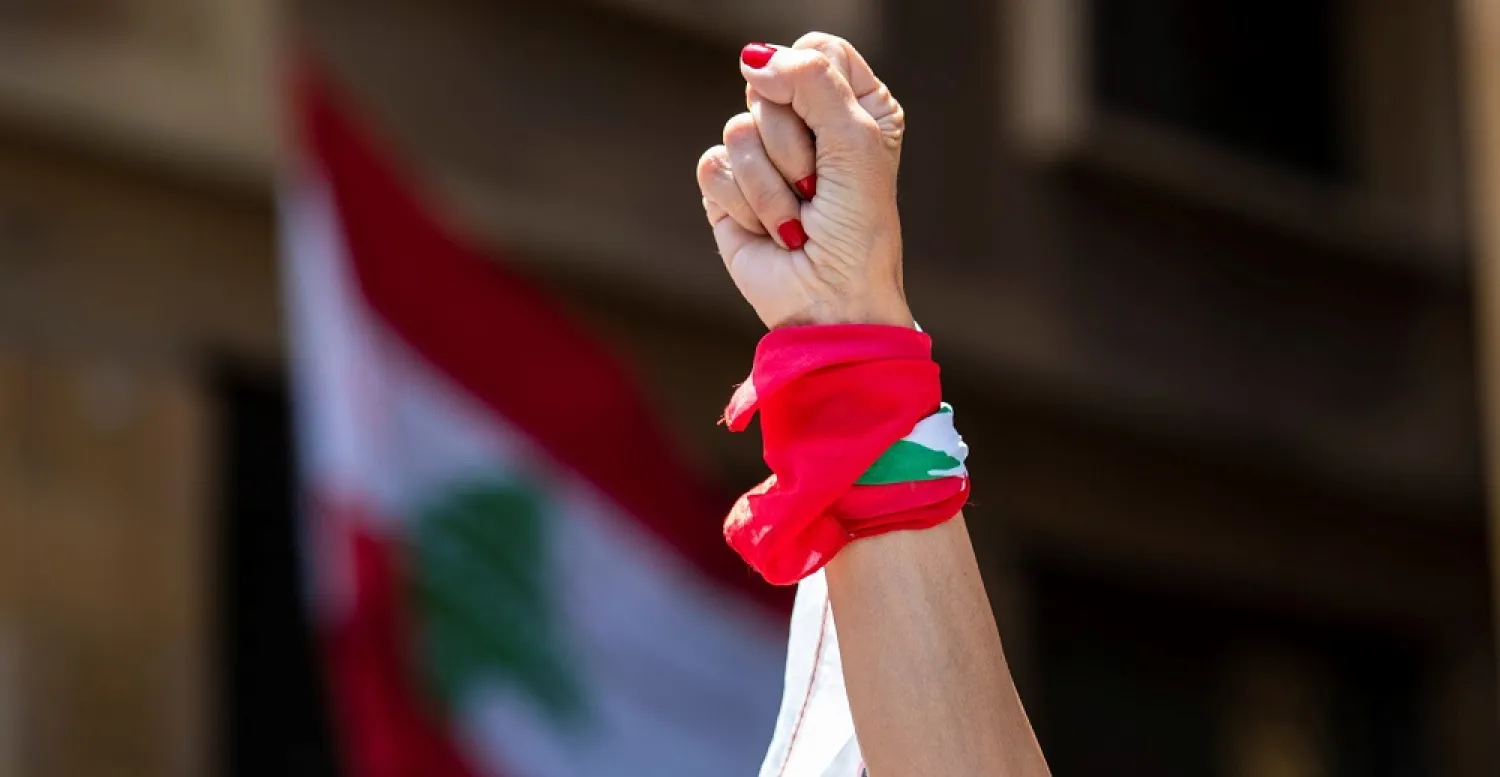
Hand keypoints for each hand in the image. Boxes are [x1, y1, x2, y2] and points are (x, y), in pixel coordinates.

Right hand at [696, 33, 913, 329]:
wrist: (829, 301)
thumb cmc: (857, 227)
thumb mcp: (854, 140)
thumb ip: (811, 81)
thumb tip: (752, 57)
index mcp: (852, 105)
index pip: (815, 50)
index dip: (809, 82)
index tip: (827, 127)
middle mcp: (806, 125)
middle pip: (769, 85)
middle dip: (793, 145)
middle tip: (816, 186)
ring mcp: (763, 157)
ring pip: (738, 129)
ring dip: (772, 186)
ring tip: (797, 217)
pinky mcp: (728, 189)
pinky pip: (714, 166)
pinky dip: (745, 205)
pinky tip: (769, 230)